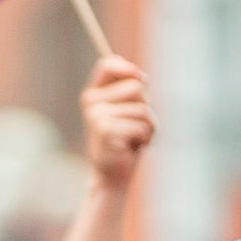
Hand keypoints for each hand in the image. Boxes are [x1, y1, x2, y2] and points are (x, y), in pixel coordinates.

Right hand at [79, 55, 153, 188]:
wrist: (112, 176)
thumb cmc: (124, 142)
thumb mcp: (127, 112)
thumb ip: (131, 92)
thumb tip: (141, 77)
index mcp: (94, 94)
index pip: (108, 64)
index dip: (129, 69)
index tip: (142, 80)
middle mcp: (91, 102)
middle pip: (136, 87)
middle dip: (146, 107)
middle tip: (135, 125)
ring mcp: (97, 116)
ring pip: (143, 109)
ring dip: (148, 126)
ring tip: (135, 138)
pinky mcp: (106, 131)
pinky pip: (142, 126)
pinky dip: (145, 138)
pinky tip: (133, 147)